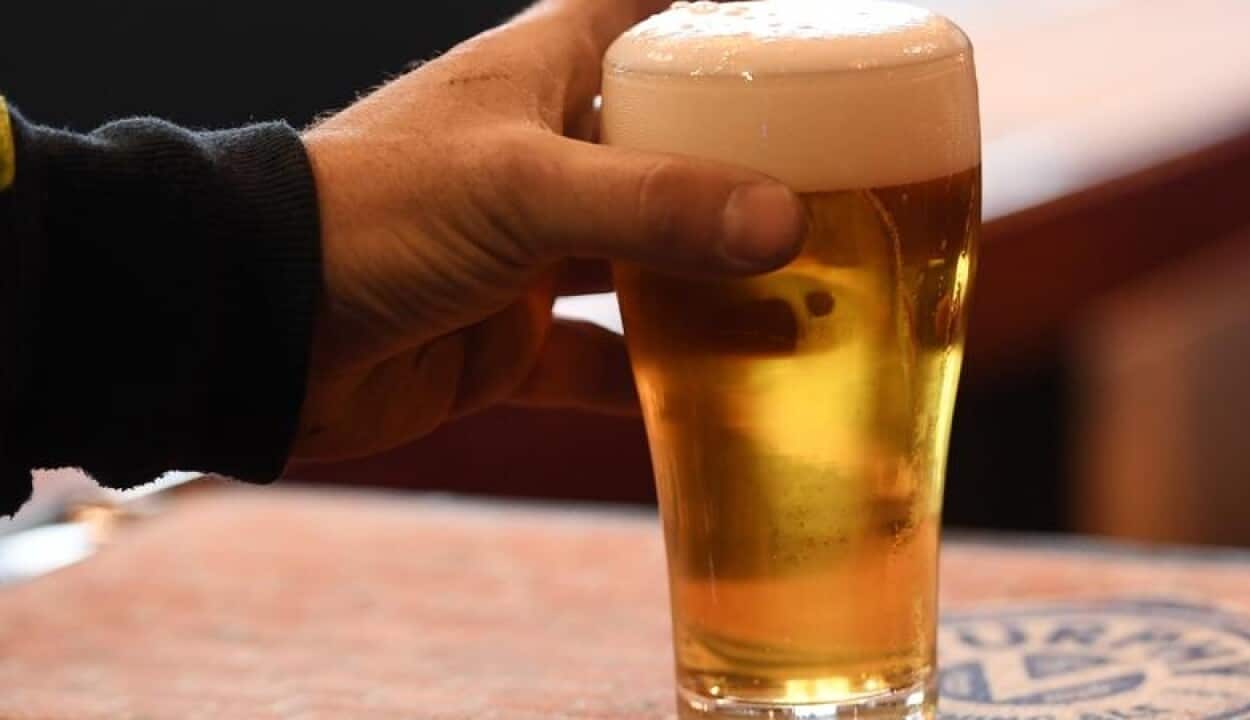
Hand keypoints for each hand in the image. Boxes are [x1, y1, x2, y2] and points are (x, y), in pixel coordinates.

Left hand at [294, 0, 806, 461]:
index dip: (704, 11)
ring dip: (708, 281)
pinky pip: (599, 360)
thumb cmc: (374, 215)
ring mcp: (527, 252)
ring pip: (641, 259)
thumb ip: (653, 204)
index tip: (786, 29)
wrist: (259, 331)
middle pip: (661, 145)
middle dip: (739, 167)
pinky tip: (722, 398)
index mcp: (538, 77)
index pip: (635, 10)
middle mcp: (540, 157)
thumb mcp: (522, 189)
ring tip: (806, 292)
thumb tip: (784, 222)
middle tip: (834, 185)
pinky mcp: (509, 337)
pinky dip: (652, 381)